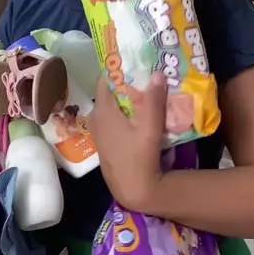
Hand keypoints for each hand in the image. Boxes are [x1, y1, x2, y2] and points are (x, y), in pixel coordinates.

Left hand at [90, 73, 167, 210]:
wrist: (133, 190)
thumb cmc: (139, 156)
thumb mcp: (150, 126)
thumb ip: (154, 99)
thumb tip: (157, 73)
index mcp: (103, 110)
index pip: (105, 80)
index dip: (118, 70)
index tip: (134, 64)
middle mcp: (96, 119)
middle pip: (109, 94)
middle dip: (125, 85)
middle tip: (144, 79)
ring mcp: (99, 134)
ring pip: (111, 109)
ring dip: (125, 102)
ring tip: (144, 97)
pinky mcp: (105, 145)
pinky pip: (112, 122)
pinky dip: (123, 116)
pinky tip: (138, 120)